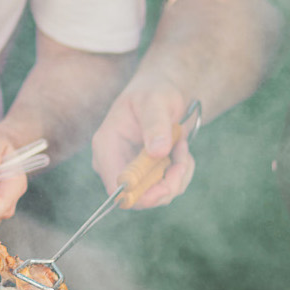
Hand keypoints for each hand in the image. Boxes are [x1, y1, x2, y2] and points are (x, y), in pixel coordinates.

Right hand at [90, 79, 194, 208]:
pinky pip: (166, 188)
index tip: (169, 185)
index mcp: (106, 145)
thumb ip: (156, 124)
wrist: (163, 94)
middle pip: (139, 197)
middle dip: (168, 182)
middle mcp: (113, 163)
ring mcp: (129, 170)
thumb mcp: (156, 101)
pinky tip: (180, 150)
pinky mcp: (145, 175)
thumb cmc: (155, 91)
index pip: (116, 187)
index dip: (142, 195)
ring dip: (178, 174)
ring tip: (181, 145)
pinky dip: (180, 172)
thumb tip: (157, 152)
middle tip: (183, 157)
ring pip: (158, 194)